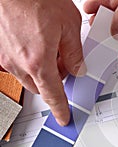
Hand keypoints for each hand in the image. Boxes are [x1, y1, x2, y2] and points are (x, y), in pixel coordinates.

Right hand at [0, 0, 84, 125]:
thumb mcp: (68, 25)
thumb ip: (75, 52)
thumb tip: (79, 69)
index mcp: (38, 61)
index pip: (53, 95)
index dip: (61, 109)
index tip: (64, 118)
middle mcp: (18, 63)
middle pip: (41, 87)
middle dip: (55, 81)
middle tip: (65, 64)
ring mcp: (6, 56)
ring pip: (28, 76)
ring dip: (42, 70)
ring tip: (51, 47)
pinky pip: (17, 64)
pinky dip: (30, 60)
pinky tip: (37, 42)